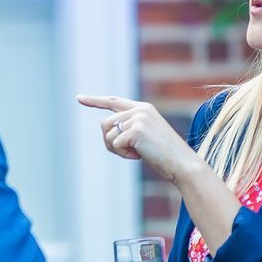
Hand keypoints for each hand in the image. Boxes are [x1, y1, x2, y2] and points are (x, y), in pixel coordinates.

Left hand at [77, 94, 193, 182]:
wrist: (182, 163)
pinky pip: (115, 145)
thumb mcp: (146, 137)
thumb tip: (107, 130)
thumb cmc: (165, 155)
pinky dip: (124, 155)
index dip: (95, 101)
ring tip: (137, 154)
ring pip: (108, 135)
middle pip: (105, 124)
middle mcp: (139, 109)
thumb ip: (129, 129)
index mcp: (143, 108)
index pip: (114, 101)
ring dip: (117, 150)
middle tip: (130, 153)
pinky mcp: (135, 130)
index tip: (79, 98)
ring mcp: (138, 118)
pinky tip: (140, 156)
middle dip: (111, 143)